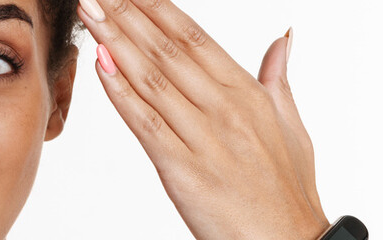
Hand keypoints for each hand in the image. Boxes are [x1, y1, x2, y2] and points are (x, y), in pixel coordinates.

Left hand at [77, 0, 328, 237]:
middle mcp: (226, 109)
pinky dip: (121, 93)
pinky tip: (100, 66)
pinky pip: (145, 124)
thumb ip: (278, 78)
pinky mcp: (184, 170)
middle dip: (127, 16)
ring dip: (115, 43)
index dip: (157, 9)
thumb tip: (282, 38)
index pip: (194, 38)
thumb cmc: (287, 189)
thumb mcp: (291, 125)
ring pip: (152, 80)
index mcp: (248, 94)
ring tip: (90, 14)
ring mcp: (204, 139)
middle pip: (167, 51)